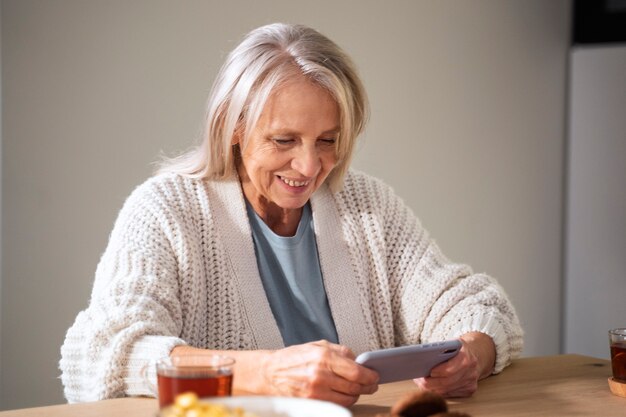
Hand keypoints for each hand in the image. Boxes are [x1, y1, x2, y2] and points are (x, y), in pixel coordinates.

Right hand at [260, 340, 378, 405]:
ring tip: (357, 389)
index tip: (375, 375)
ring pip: (348, 398)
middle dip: (367, 386)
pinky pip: (336, 404)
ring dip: (356, 394)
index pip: (357, 372)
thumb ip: (340, 351)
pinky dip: (344, 400)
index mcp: (324, 357)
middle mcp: (321, 375)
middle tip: (371, 384)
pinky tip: (344, 394)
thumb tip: (358, 360)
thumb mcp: (318, 345)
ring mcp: (316, 391)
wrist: (270, 372)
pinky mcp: (312, 402)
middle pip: (355, 386)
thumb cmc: (293, 358)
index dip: (370, 376)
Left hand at [412, 332, 495, 396]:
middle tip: (419, 379)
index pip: (449, 370)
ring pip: (447, 391)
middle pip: (446, 383)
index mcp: (466, 357)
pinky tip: (431, 386)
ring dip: (432, 388)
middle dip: (430, 382)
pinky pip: (450, 394)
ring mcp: (471, 382)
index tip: (427, 372)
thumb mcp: (451, 343)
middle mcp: (471, 372)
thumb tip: (421, 358)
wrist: (477, 353)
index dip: (437, 372)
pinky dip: (439, 391)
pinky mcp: (469, 390)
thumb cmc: (459, 348)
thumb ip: (440, 350)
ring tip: (421, 383)